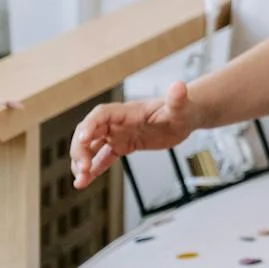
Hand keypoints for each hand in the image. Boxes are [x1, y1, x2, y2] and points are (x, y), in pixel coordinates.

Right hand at [70, 81, 196, 188]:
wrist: (187, 116)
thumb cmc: (184, 109)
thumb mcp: (181, 107)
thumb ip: (177, 98)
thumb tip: (179, 86)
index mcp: (128, 111)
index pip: (101, 115)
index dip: (89, 125)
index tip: (83, 140)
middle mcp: (119, 122)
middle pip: (89, 132)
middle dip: (80, 149)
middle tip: (82, 169)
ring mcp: (119, 134)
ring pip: (92, 147)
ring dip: (82, 162)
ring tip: (80, 181)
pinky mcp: (124, 146)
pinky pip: (103, 157)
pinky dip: (94, 168)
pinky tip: (85, 182)